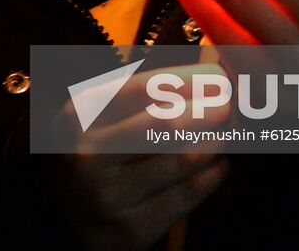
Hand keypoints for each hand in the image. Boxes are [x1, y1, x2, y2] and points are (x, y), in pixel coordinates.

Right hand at [51, 63, 231, 250]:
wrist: (70, 219)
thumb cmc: (96, 152)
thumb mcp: (100, 115)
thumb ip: (147, 92)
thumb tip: (209, 68)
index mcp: (80, 117)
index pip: (142, 88)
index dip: (186, 79)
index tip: (217, 75)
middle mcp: (90, 156)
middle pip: (166, 123)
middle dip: (207, 109)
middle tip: (229, 104)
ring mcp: (110, 196)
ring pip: (183, 159)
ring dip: (215, 142)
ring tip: (224, 133)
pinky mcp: (132, 229)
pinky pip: (188, 195)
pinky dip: (212, 175)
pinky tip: (218, 164)